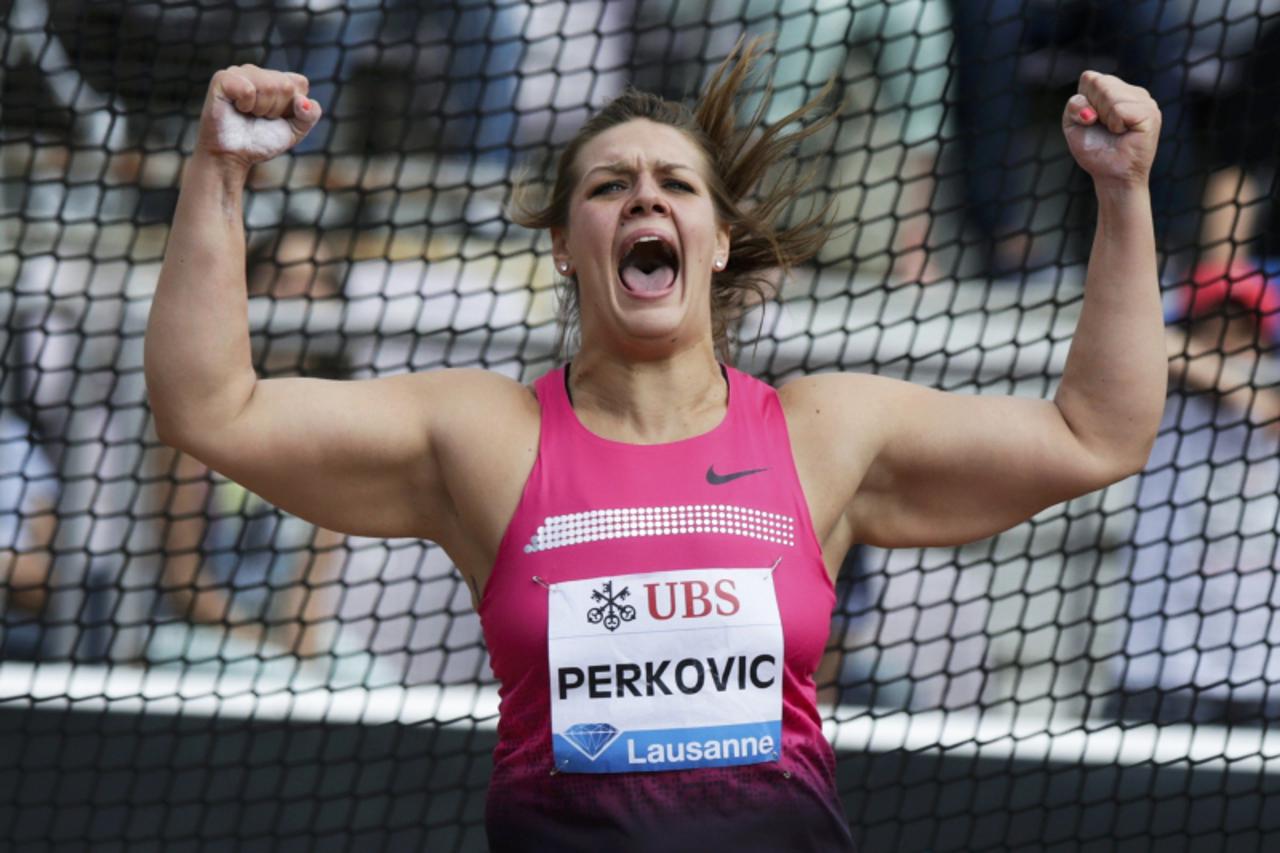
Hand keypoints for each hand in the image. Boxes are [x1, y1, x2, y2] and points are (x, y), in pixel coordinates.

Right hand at [196, 65, 320, 168]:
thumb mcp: (295, 130)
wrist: (235, 156)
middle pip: (285, 85)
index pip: (300, 83)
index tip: (277, 117)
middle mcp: (259, 72)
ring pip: (268, 86)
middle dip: (276, 110)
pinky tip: (237, 109)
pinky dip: (246, 105)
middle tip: (260, 118)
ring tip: (248, 114)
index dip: (293, 107)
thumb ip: (310, 115)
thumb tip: (303, 101)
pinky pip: (247, 89)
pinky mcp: (223, 79)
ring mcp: (240, 72)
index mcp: (277, 79)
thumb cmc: (263, 140)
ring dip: (261, 109)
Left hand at [1062, 71, 1160, 188]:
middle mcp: (1131, 90)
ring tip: (1115, 131)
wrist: (1110, 175)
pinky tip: (1124, 133)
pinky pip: (1119, 109)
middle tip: (1104, 127)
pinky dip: (1115, 125)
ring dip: (1104, 118)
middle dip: (1092, 109)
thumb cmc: (1094, 149)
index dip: (1083, 102)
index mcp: (1114, 89)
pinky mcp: (1150, 112)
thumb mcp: (1073, 124)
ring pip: (1109, 94)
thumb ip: (1074, 105)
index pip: (1089, 78)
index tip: (1090, 120)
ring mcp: (1144, 99)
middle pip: (1099, 82)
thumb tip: (1091, 109)